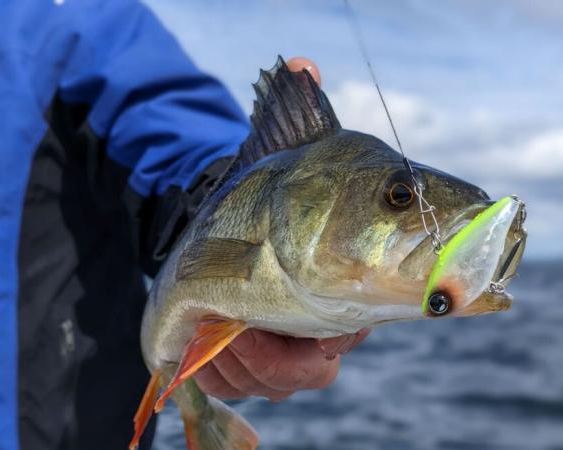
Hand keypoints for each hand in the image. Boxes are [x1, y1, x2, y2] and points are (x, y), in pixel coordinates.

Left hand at [194, 57, 366, 401]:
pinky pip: (238, 390)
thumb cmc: (266, 200)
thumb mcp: (284, 164)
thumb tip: (300, 63)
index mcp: (344, 285)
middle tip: (254, 333)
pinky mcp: (246, 360)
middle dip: (280, 360)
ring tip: (224, 331)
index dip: (332, 344)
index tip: (316, 340)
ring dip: (243, 363)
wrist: (226, 227)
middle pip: (313, 372)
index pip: (356, 330)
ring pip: (273, 384)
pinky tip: (206, 347)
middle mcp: (321, 322)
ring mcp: (285, 346)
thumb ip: (300, 121)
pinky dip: (218, 375)